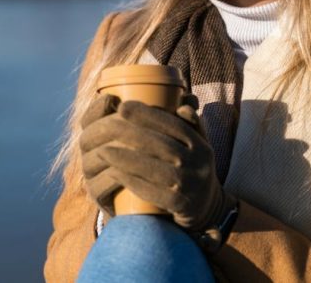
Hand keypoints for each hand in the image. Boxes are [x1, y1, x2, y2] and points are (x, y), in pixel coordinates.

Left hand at [78, 93, 235, 234]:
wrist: (208, 209)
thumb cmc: (193, 170)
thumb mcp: (199, 147)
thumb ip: (191, 124)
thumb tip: (182, 100)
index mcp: (202, 145)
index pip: (174, 125)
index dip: (148, 115)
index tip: (123, 106)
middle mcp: (199, 164)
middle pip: (161, 145)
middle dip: (132, 133)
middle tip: (108, 124)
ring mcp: (190, 186)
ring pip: (154, 169)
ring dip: (126, 159)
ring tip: (102, 150)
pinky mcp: (180, 205)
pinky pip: (152, 192)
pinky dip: (132, 182)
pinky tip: (113, 174)